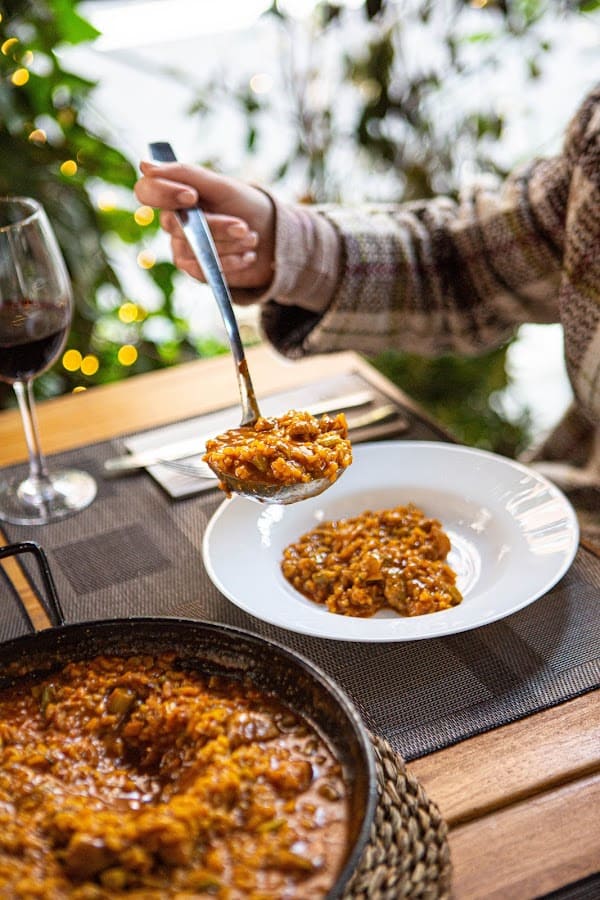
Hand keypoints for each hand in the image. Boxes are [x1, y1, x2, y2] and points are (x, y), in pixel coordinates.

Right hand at [135, 161, 274, 296]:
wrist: (272, 236)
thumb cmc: (245, 205)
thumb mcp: (221, 185)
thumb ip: (185, 174)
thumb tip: (144, 166)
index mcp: (175, 194)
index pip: (146, 191)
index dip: (164, 194)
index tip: (193, 196)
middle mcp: (173, 221)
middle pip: (177, 225)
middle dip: (216, 226)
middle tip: (244, 226)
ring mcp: (182, 247)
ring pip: (192, 249)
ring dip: (228, 245)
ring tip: (252, 239)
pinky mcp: (195, 269)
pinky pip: (201, 269)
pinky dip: (229, 263)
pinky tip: (248, 256)